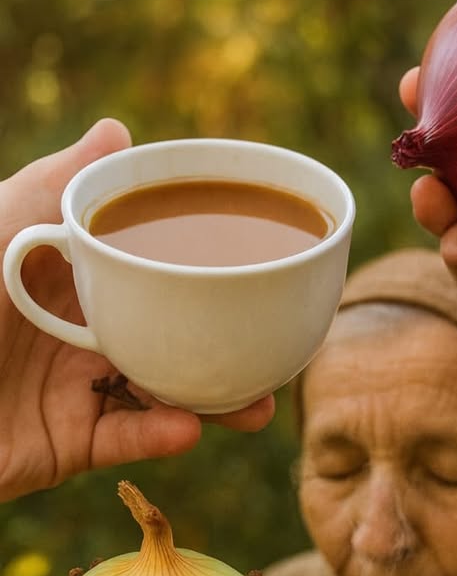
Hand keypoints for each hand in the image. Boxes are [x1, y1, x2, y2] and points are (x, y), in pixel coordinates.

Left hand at [0, 120, 273, 502]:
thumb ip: (54, 184)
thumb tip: (119, 130)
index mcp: (74, 282)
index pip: (154, 273)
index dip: (206, 272)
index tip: (260, 267)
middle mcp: (82, 334)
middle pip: (174, 339)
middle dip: (231, 348)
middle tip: (283, 353)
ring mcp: (75, 392)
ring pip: (162, 396)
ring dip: (215, 403)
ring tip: (258, 408)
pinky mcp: (66, 446)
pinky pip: (123, 442)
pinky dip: (157, 436)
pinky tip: (187, 427)